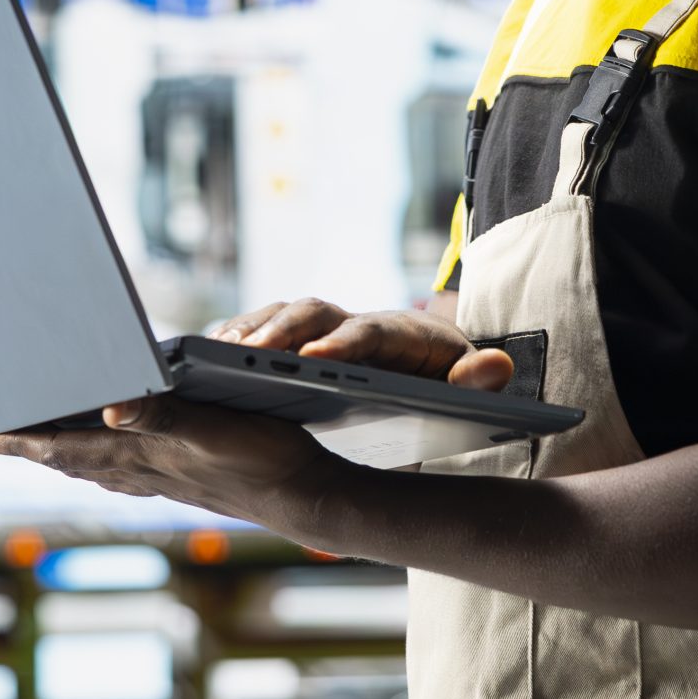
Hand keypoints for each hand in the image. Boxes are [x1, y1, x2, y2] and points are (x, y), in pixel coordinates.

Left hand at [0, 396, 347, 534]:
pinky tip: (105, 463)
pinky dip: (97, 464)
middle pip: (69, 459)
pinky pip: (121, 473)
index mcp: (141, 454)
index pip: (65, 447)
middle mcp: (142, 470)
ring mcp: (160, 478)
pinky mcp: (180, 480)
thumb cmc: (261, 458)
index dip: (22, 441)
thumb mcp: (211, 427)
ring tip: (34, 448)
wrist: (301, 497)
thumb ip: (161, 415)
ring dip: (59, 456)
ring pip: (93, 467)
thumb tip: (109, 406)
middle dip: (29, 448)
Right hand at [213, 297, 511, 390]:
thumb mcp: (467, 385)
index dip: (344, 343)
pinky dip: (230, 344)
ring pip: (275, 318)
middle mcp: (351, 322)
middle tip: (249, 355)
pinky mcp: (291, 343)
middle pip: (310, 313)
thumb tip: (496, 367)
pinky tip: (201, 365)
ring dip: (245, 333)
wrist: (427, 378)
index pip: (369, 332)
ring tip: (213, 356)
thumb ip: (478, 380)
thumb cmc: (443, 384)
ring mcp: (317, 329)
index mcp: (396, 333)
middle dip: (280, 331)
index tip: (318, 358)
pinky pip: (255, 336)